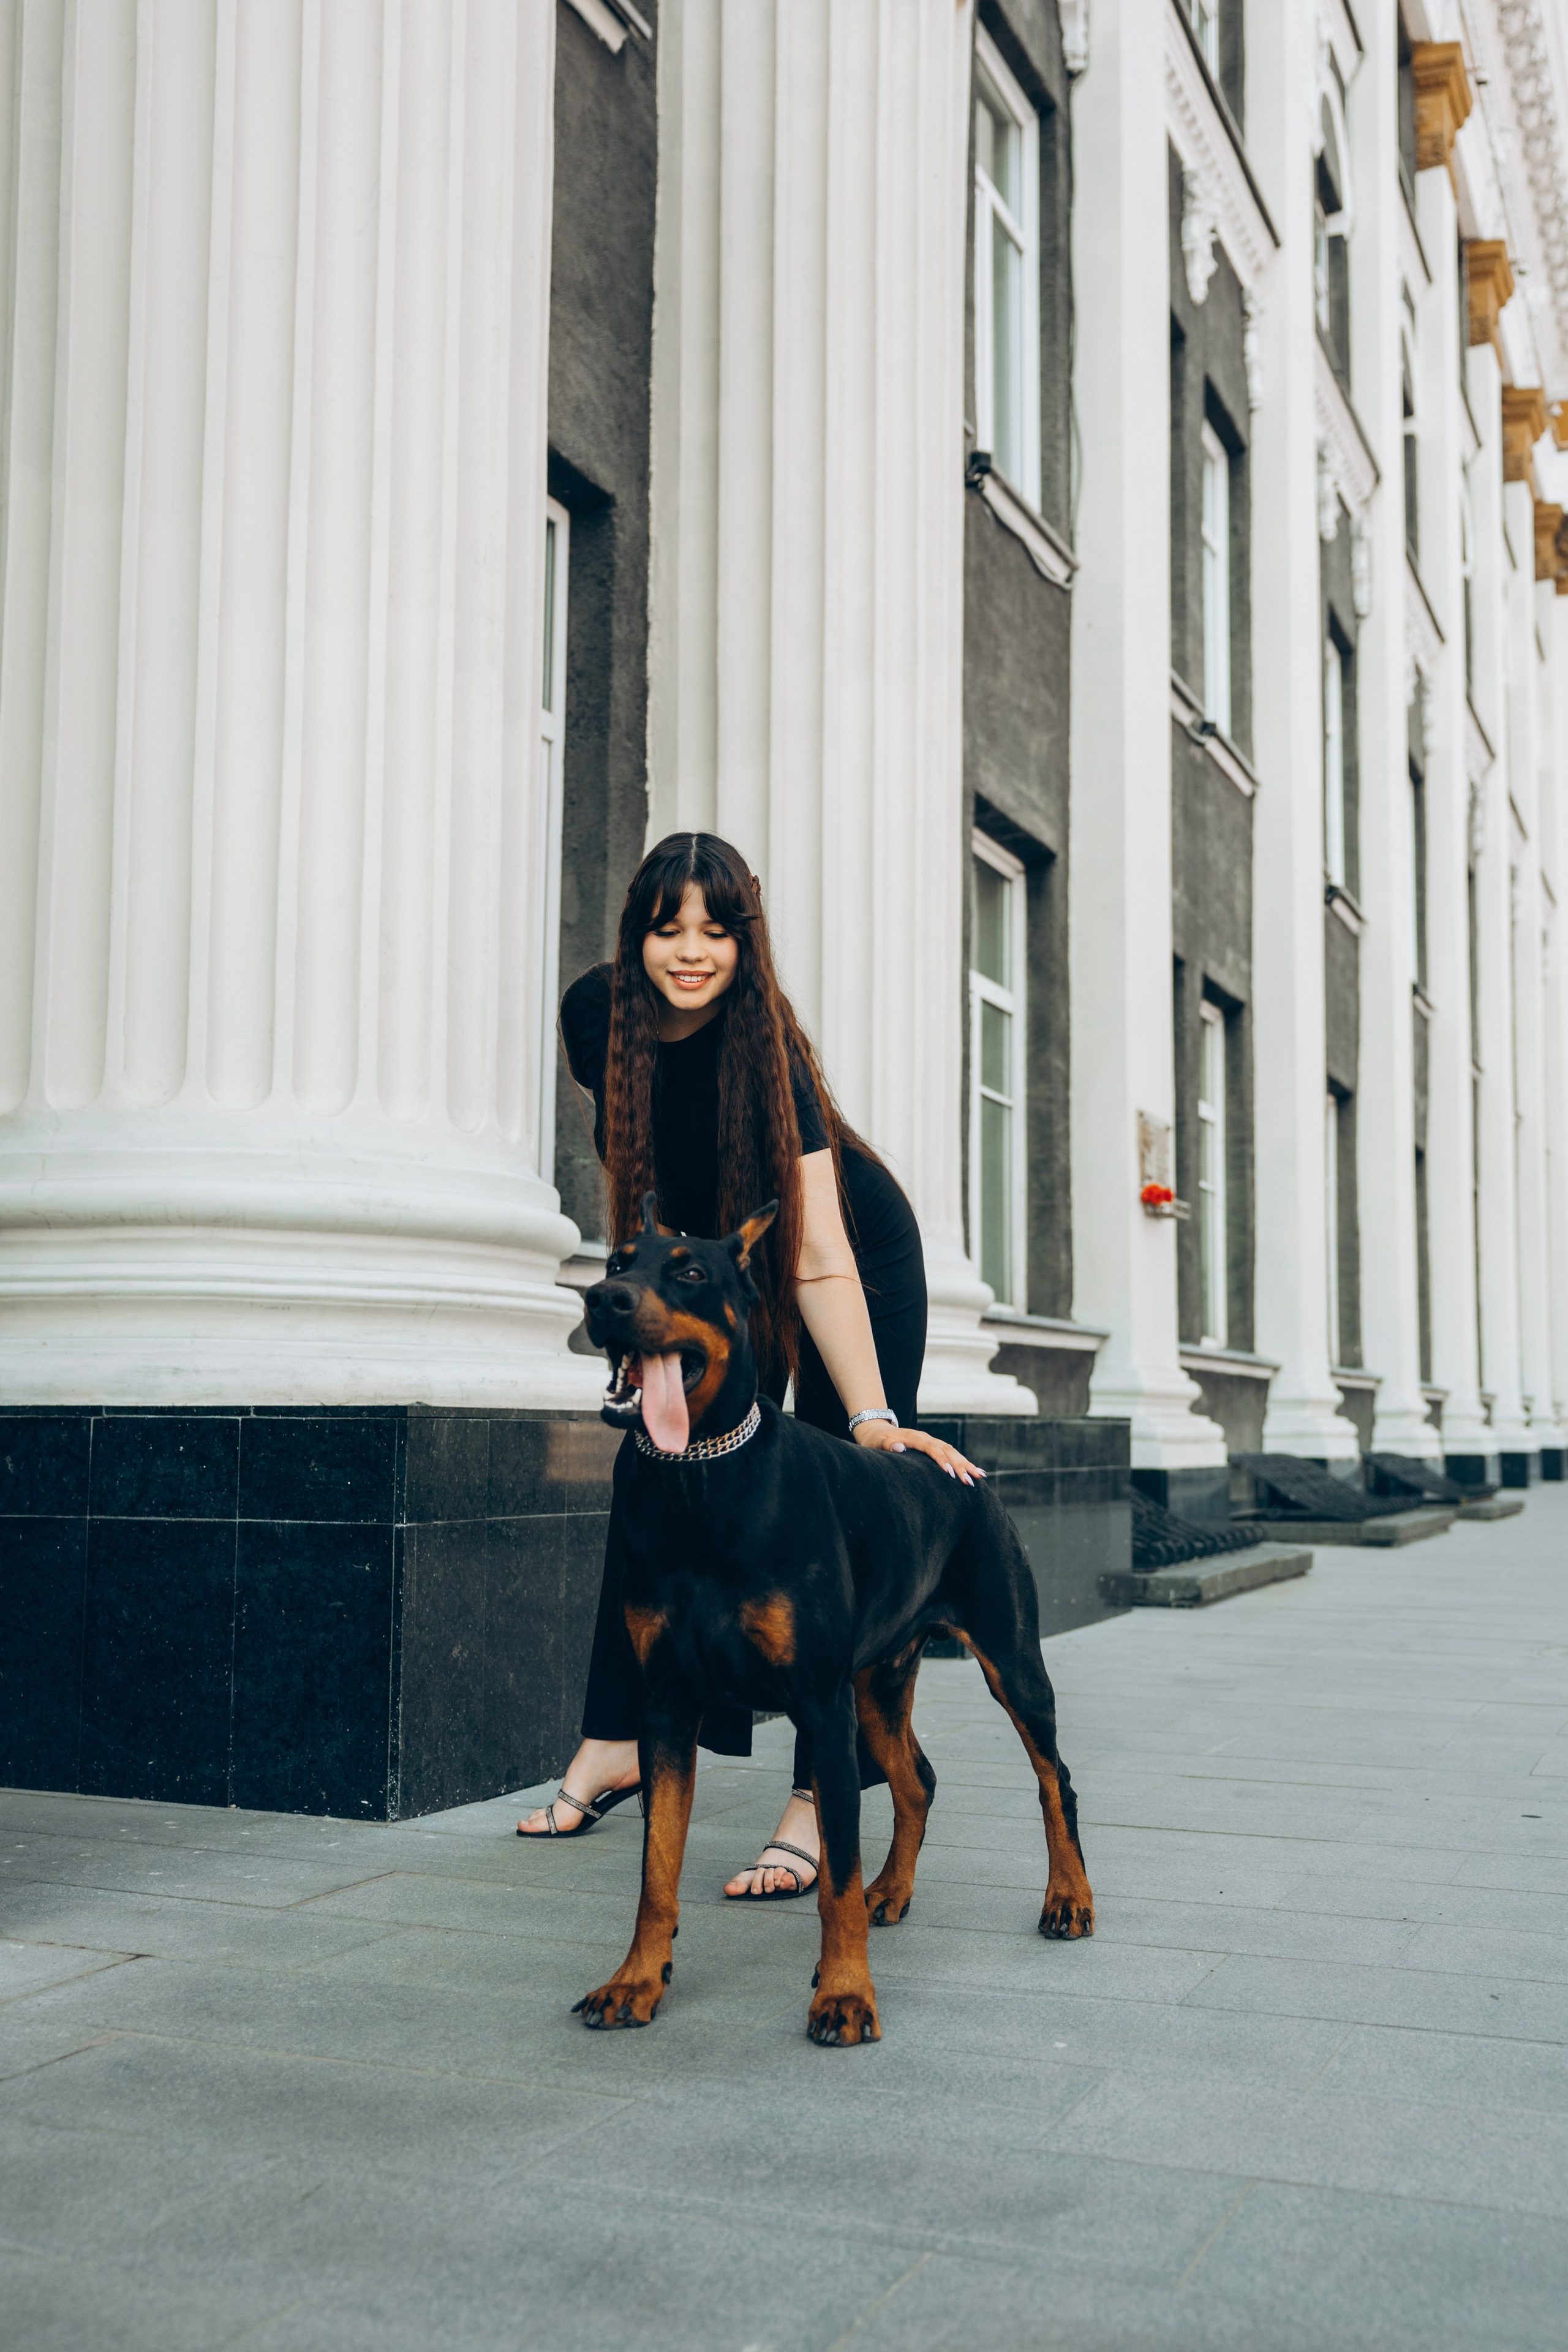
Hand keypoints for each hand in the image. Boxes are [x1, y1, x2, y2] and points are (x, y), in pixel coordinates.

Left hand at [851, 1419, 984, 1484]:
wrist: (875, 1430)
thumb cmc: (874, 1439)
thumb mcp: (876, 1442)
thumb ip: (887, 1445)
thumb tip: (900, 1448)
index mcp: (914, 1437)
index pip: (932, 1448)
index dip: (942, 1460)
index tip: (951, 1473)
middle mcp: (926, 1438)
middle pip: (947, 1450)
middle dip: (960, 1465)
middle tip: (971, 1481)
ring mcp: (931, 1442)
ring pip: (952, 1452)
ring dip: (966, 1464)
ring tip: (980, 1476)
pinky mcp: (933, 1447)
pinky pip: (951, 1454)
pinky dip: (963, 1462)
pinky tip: (975, 1471)